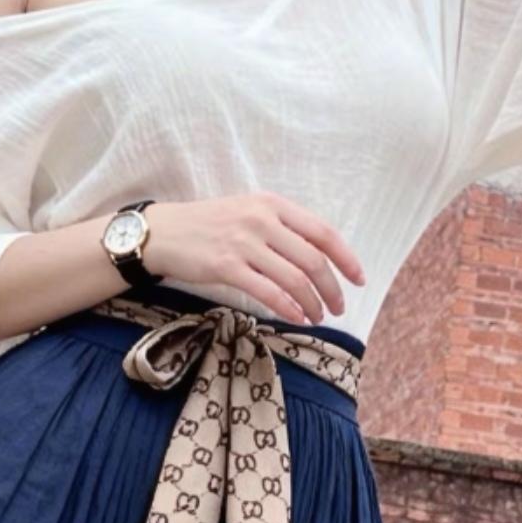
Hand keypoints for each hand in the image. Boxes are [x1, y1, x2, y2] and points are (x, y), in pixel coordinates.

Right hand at [144, 193, 366, 326]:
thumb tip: (319, 257)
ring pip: (294, 278)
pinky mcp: (226, 265)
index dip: (346, 259)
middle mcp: (261, 220)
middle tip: (338, 307)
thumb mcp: (249, 212)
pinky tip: (296, 318)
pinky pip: (267, 291)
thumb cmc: (210, 225)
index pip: (323, 232)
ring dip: (312, 302)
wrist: (163, 232)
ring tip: (317, 316)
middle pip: (313, 259)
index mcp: (273, 204)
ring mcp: (243, 242)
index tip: (359, 280)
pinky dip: (288, 308)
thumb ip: (282, 228)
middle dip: (332, 288)